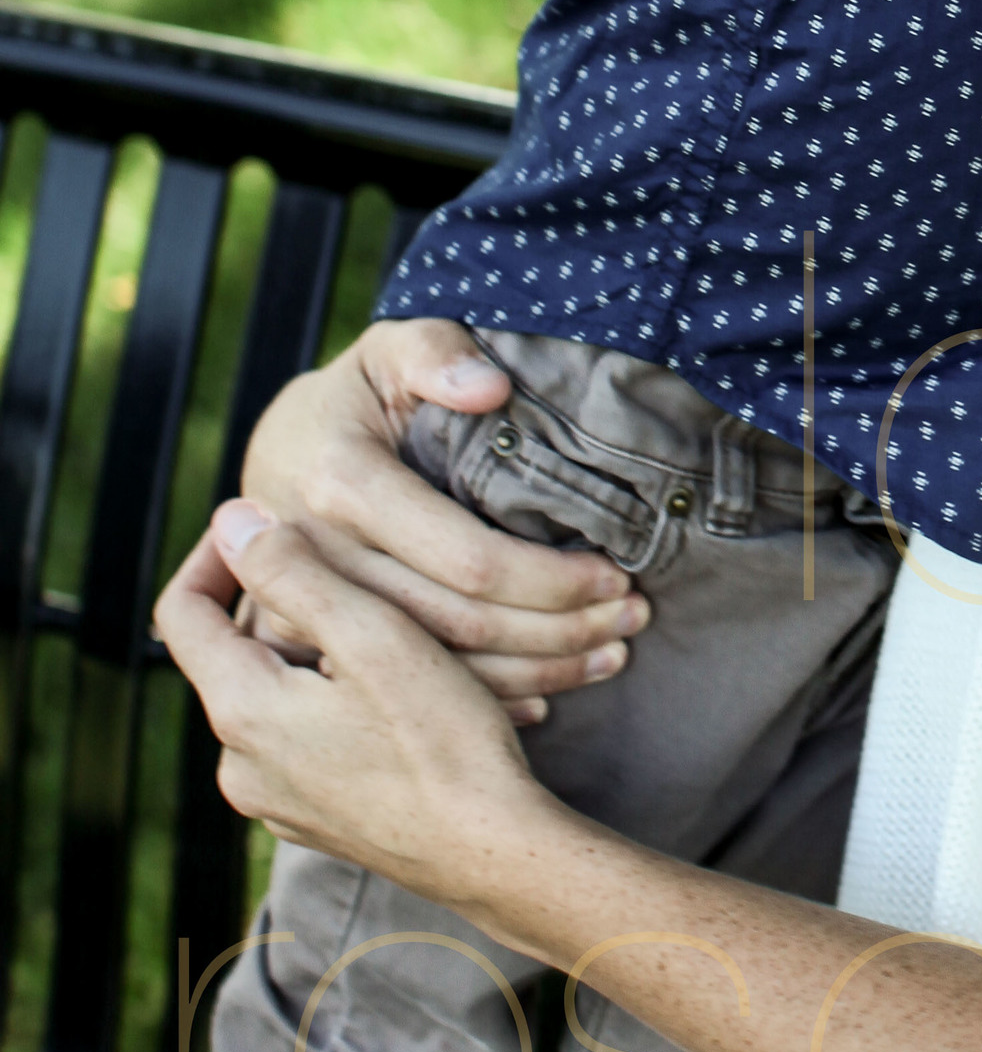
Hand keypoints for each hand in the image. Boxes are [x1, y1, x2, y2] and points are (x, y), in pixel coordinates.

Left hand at [158, 508, 553, 924]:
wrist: (495, 859)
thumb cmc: (445, 744)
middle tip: (361, 574)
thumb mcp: (374, 636)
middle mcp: (242, 766)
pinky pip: (311, 743)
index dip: (216, 552)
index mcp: (242, 712)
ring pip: (279, 697)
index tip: (269, 520)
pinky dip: (345, 706)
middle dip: (288, 606)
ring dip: (325, 655)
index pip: (183, 612)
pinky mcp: (318, 822)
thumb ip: (295, 572)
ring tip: (404, 634)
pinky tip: (412, 695)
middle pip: (236, 653)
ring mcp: (279, 802)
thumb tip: (232, 519)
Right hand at [239, 320, 647, 719]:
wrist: (278, 452)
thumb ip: (435, 353)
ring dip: (540, 670)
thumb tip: (490, 387)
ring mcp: (312, 614)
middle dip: (560, 629)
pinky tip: (547, 693)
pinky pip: (410, 693)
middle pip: (461, 625)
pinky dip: (487, 700)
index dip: (552, 577)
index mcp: (342, 484)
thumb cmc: (355, 397)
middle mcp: (320, 560)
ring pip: (442, 671)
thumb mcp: (388, 351)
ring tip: (613, 654)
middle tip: (633, 619)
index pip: (469, 558)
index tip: (617, 574)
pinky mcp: (321, 648)